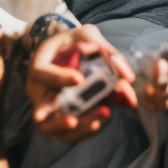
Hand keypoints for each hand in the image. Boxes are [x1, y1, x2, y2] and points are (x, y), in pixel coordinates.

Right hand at [26, 25, 135, 142]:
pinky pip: (68, 132)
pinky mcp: (59, 117)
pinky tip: (101, 121)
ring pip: (54, 128)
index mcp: (39, 67)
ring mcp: (46, 107)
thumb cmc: (72, 41)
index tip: (80, 79)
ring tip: (104, 115)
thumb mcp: (86, 35)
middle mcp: (38, 92)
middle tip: (78, 119)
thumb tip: (128, 77)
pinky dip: (85, 130)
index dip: (60, 79)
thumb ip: (106, 51)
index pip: (43, 75)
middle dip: (59, 121)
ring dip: (79, 128)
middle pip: (41, 113)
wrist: (62, 51)